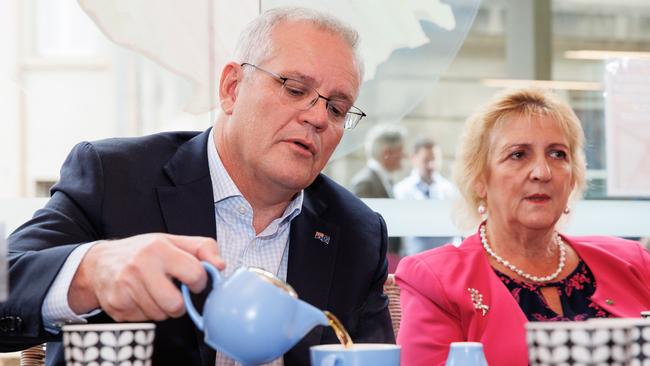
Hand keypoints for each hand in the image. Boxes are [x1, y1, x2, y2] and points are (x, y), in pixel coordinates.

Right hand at [68, 233, 224, 320]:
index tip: (193, 280)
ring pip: (161, 315)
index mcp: (159, 248)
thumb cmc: (143, 252)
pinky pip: (145, 320)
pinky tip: (140, 297)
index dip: (199, 281)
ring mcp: (125, 287)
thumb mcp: (173, 241)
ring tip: (154, 291)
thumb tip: (220, 266)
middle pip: (175, 305)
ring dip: (163, 308)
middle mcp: (140, 266)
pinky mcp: (116, 305)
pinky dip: (146, 312)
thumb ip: (203, 249)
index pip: (195, 274)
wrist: (99, 263)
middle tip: (174, 292)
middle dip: (180, 303)